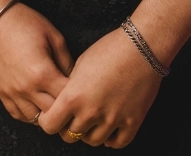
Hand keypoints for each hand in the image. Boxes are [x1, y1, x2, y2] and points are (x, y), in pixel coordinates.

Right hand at [0, 2, 73, 123]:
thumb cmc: (23, 22)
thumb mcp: (54, 36)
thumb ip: (68, 62)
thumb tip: (76, 81)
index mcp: (43, 73)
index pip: (68, 100)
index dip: (79, 98)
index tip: (83, 92)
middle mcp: (27, 88)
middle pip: (54, 115)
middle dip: (65, 110)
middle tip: (72, 102)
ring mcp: (12, 92)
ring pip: (36, 120)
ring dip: (47, 114)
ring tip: (54, 104)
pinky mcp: (1, 92)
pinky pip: (18, 115)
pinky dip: (30, 114)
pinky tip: (37, 104)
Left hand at [38, 25, 163, 147]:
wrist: (141, 48)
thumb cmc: (108, 50)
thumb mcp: (79, 65)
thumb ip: (70, 88)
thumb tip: (64, 103)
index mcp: (73, 96)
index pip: (50, 125)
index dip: (49, 121)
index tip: (52, 115)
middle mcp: (91, 112)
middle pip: (70, 135)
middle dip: (68, 128)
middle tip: (72, 118)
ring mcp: (113, 120)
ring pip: (93, 141)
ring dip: (89, 133)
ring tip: (91, 120)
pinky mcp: (132, 122)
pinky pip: (117, 143)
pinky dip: (110, 139)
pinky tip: (108, 128)